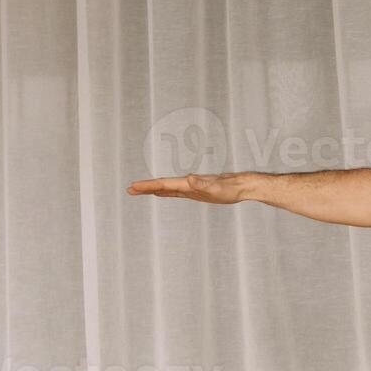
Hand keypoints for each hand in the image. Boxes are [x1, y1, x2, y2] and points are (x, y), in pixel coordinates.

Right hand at [126, 172, 249, 203]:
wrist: (240, 186)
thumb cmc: (229, 189)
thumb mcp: (215, 189)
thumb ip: (202, 183)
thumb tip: (189, 178)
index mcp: (188, 183)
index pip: (164, 183)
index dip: (148, 185)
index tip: (134, 186)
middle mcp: (187, 184)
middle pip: (162, 185)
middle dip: (145, 187)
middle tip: (129, 189)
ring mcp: (190, 188)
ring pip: (167, 188)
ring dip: (152, 189)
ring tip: (139, 191)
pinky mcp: (195, 192)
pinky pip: (175, 192)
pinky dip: (165, 192)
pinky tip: (160, 193)